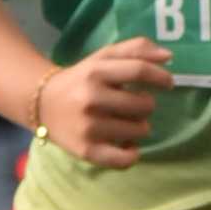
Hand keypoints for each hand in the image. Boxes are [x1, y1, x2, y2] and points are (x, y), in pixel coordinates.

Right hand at [37, 38, 173, 167]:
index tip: (168, 83)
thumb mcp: (103, 57)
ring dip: (139, 126)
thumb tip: (169, 55)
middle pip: (144, 105)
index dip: (160, 77)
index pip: (139, 71)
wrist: (41, 103)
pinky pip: (124, 160)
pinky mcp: (86, 151)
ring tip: (125, 121)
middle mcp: (91, 99)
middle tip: (134, 104)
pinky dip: (132, 154)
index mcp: (95, 72)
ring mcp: (88, 127)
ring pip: (139, 130)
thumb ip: (135, 49)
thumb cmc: (82, 79)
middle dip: (146, 104)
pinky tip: (127, 145)